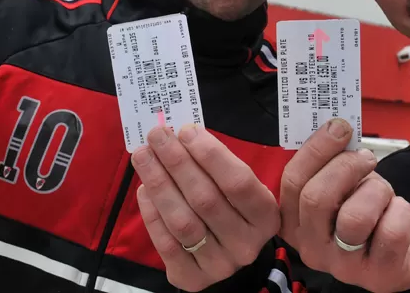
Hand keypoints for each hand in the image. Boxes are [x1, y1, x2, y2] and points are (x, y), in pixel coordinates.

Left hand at [132, 125, 278, 291]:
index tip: (186, 131)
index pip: (238, 182)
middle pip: (206, 199)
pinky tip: (144, 189)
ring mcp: (220, 265)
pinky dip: (152, 214)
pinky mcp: (193, 279)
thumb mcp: (240, 187)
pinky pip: (167, 244)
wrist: (230, 256)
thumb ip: (217, 164)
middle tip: (156, 135)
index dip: (211, 155)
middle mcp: (246, 244)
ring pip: (183, 222)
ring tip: (143, 157)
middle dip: (177, 163)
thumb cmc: (233, 210)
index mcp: (265, 217)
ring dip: (160, 184)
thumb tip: (181, 135)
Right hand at [279, 119, 409, 291]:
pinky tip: (398, 212)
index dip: (316, 150)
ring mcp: (342, 265)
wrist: (397, 257)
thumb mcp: (341, 190)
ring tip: (383, 192)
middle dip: (345, 167)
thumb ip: (331, 167)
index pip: (291, 182)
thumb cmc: (364, 214)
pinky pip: (391, 232)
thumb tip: (337, 129)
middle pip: (316, 198)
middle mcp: (311, 247)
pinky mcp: (377, 274)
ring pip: (354, 218)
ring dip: (376, 191)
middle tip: (366, 158)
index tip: (339, 127)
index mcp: (294, 222)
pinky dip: (401, 211)